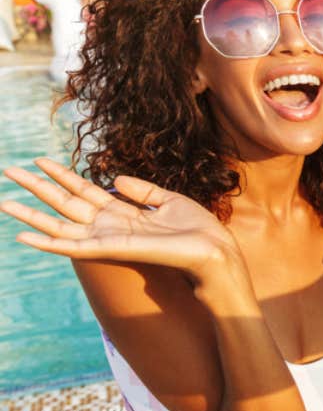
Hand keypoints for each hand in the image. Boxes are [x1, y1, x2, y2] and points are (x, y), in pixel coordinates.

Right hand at [1, 158, 246, 299]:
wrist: (214, 251)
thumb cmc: (197, 230)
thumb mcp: (168, 200)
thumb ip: (141, 190)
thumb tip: (114, 178)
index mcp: (123, 212)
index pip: (84, 190)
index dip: (63, 175)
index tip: (41, 159)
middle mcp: (109, 225)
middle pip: (65, 203)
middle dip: (38, 187)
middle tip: (9, 171)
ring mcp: (107, 239)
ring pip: (59, 225)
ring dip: (31, 214)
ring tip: (4, 201)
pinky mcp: (110, 250)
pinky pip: (72, 247)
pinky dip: (47, 243)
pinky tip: (23, 236)